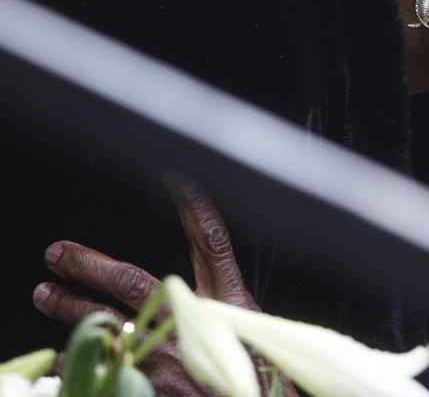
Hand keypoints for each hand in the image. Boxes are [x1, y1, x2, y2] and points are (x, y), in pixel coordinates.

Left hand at [32, 177, 294, 396]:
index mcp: (229, 303)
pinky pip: (99, 368)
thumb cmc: (258, 382)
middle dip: (90, 264)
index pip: (211, 241)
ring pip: (105, 323)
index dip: (195, 207)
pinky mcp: (148, 388)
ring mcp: (166, 357)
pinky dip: (78, 360)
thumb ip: (218, 311)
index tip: (177, 178)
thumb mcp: (250, 335)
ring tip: (45, 293)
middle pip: (134, 281)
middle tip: (57, 253)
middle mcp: (194, 323)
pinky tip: (64, 356)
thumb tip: (184, 293)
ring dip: (69, 308)